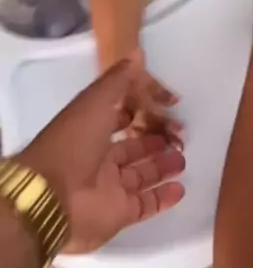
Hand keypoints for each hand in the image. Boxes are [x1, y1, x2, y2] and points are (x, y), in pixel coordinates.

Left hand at [16, 57, 184, 253]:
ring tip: (183, 157)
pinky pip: (144, 204)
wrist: (54, 198)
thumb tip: (138, 54)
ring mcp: (108, 187)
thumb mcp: (96, 101)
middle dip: (156, 138)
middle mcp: (98, 157)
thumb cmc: (74, 143)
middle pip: (133, 145)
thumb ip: (119, 80)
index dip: (143, 107)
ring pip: (140, 173)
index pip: (121, 114)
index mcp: (90, 128)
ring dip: (162, 165)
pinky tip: (181, 188)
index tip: (170, 102)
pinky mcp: (118, 213)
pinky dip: (163, 197)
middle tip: (181, 133)